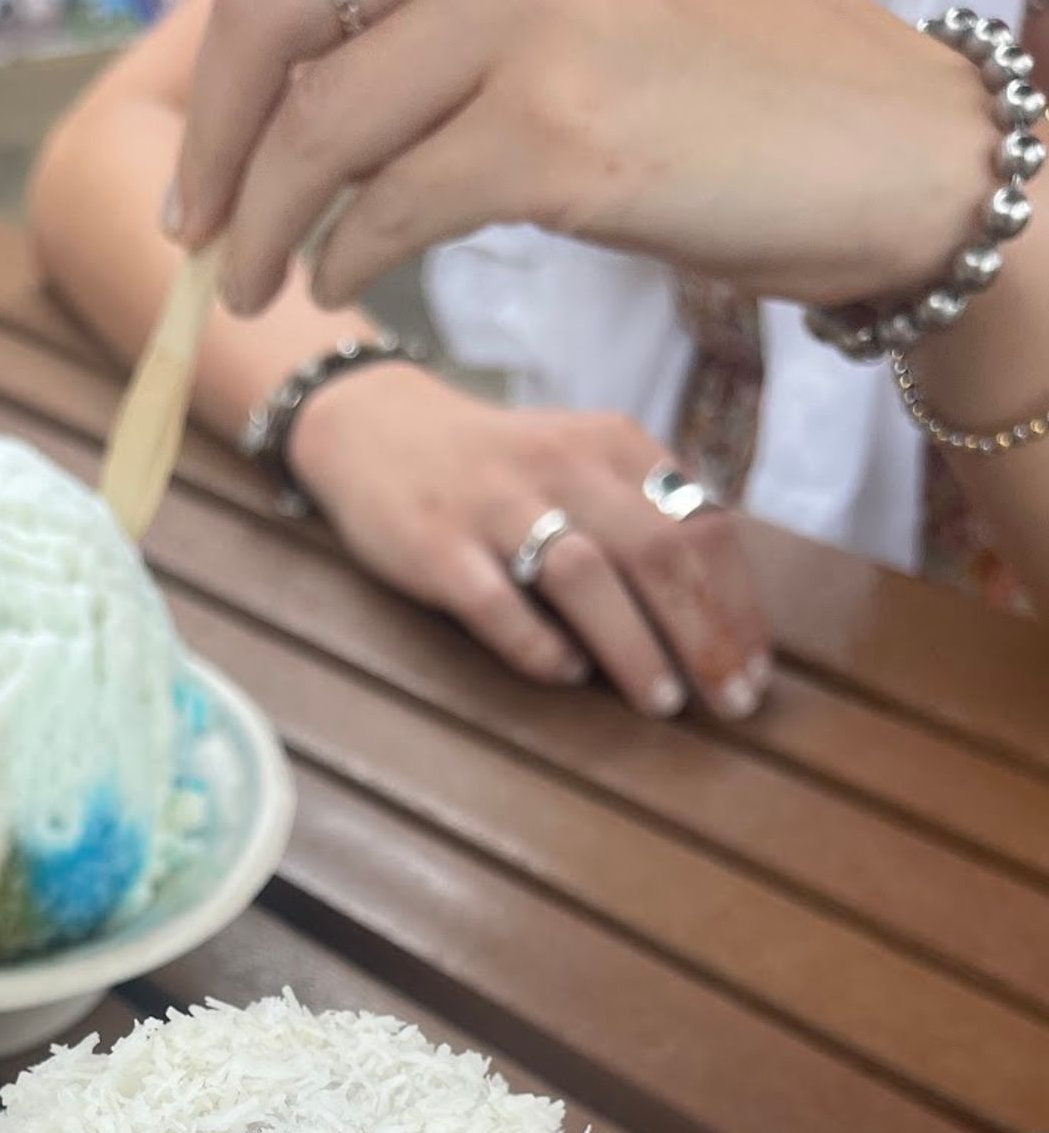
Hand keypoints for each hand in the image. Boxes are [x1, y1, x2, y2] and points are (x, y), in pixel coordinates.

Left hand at [172, 0, 995, 320]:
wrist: (883, 152)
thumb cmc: (733, 94)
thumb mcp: (577, 23)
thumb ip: (457, 30)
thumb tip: (321, 91)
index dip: (234, 53)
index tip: (210, 143)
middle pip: (281, 14)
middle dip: (219, 133)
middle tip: (197, 225)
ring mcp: (529, 20)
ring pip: (325, 126)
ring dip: (265, 220)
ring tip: (253, 280)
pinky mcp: (555, 131)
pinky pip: (393, 204)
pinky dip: (345, 255)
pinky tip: (336, 283)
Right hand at [289, 363, 768, 715]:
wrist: (376, 430)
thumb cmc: (500, 470)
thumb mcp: (584, 464)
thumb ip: (644, 516)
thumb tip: (718, 612)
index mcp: (614, 446)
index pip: (702, 525)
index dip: (739, 605)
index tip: (757, 671)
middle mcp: (563, 466)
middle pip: (658, 553)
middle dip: (706, 635)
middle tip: (731, 703)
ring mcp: (496, 506)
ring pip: (585, 576)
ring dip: (634, 647)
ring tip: (661, 703)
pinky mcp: (437, 546)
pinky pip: (496, 603)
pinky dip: (538, 645)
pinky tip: (567, 676)